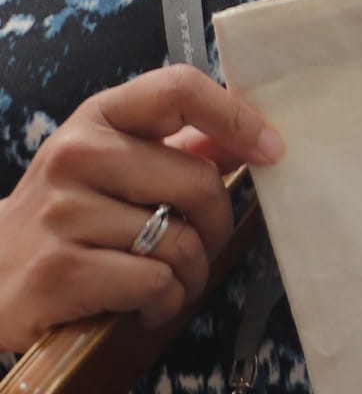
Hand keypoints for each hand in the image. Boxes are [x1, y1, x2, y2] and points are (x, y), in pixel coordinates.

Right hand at [0, 66, 284, 351]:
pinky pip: (154, 283)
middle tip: (205, 246)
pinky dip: (164, 302)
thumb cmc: (68, 215)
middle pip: (198, 181)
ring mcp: (62, 212)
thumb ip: (181, 147)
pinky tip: (146, 305)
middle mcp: (76, 154)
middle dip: (218, 225)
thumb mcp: (114, 164)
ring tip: (169, 281)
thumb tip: (254, 138)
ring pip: (180, 241)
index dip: (235, 116)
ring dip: (190, 273)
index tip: (270, 149)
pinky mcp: (58, 270)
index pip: (178, 88)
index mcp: (99, 116)